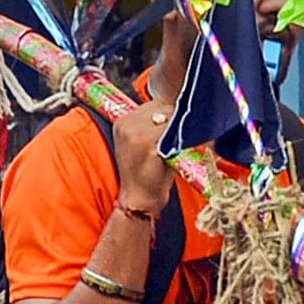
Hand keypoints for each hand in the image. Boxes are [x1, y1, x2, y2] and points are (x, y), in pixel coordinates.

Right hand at [107, 97, 171, 213]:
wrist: (139, 199)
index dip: (169, 114)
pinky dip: (181, 140)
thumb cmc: (146, 174)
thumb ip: (153, 125)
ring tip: (176, 147)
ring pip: (170, 118)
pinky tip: (179, 152)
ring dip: (179, 130)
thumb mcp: (143, 144)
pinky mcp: (148, 144)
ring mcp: (136, 134)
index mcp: (123, 122)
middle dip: (175, 120)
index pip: (155, 104)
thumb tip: (176, 110)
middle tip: (177, 139)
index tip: (175, 127)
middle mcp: (127, 125)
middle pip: (163, 108)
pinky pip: (173, 133)